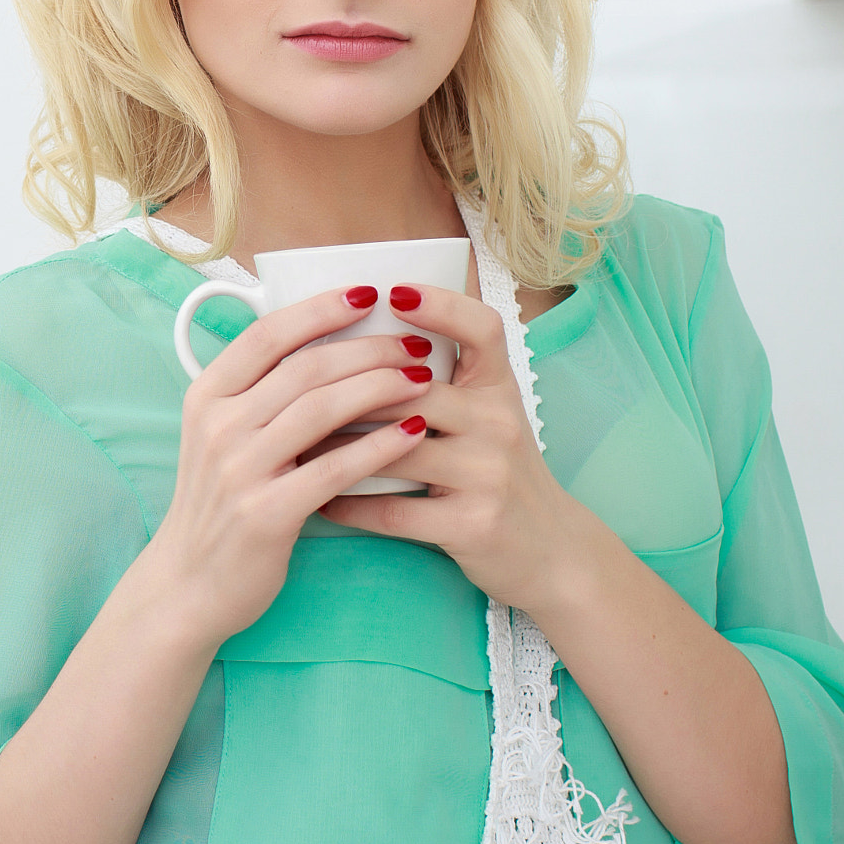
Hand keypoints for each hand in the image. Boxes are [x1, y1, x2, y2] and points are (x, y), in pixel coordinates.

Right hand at [141, 284, 440, 646]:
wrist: (189, 583)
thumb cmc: (218, 504)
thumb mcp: (219, 437)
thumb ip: (258, 394)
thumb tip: (326, 347)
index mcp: (206, 396)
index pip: (267, 335)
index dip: (320, 309)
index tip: (368, 295)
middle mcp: (217, 425)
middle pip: (305, 367)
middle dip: (369, 348)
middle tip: (415, 343)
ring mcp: (239, 469)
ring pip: (322, 409)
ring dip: (380, 387)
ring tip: (424, 378)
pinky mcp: (266, 513)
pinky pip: (333, 468)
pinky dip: (379, 447)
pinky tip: (412, 433)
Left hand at [314, 283, 605, 613]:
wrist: (552, 550)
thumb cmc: (498, 472)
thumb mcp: (486, 417)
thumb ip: (442, 383)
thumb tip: (359, 345)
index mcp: (499, 389)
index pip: (483, 329)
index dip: (441, 304)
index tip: (391, 292)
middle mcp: (500, 423)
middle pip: (416, 389)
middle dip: (350, 390)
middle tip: (292, 388)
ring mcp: (489, 475)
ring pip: (396, 450)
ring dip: (336, 448)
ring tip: (293, 443)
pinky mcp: (474, 525)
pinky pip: (395, 511)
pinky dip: (350, 505)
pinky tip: (321, 500)